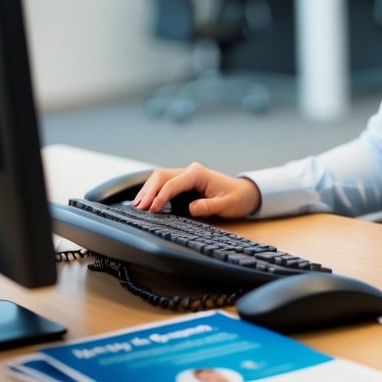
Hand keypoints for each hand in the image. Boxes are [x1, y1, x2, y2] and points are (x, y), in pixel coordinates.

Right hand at [131, 162, 261, 217]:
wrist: (245, 193)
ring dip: (147, 191)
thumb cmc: (237, 198)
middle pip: (161, 176)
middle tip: (138, 208)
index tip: (152, 210)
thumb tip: (191, 208)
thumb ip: (209, 206)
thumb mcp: (227, 204)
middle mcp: (189, 171)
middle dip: (148, 191)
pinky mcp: (182, 184)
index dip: (160, 196)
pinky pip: (163, 185)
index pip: (173, 183)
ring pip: (159, 179)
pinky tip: (144, 203)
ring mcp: (185, 177)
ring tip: (136, 206)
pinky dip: (152, 192)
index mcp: (198, 173)